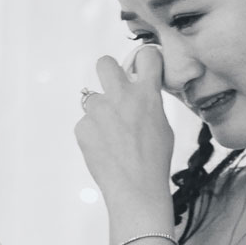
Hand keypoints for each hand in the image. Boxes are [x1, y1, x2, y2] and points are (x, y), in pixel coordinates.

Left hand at [75, 45, 174, 232]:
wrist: (136, 188)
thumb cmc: (154, 161)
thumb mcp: (163, 126)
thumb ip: (149, 104)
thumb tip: (141, 94)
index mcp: (146, 94)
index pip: (146, 56)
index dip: (145, 60)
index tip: (143, 67)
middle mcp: (121, 96)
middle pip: (105, 63)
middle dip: (108, 71)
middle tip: (113, 89)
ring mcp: (99, 111)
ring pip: (93, 99)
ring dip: (100, 112)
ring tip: (111, 136)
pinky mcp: (82, 127)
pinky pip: (85, 123)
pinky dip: (92, 134)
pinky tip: (104, 150)